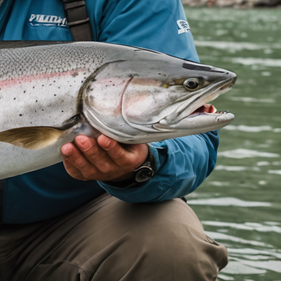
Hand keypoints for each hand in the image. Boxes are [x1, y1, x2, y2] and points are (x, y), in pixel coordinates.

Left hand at [61, 104, 217, 182]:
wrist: (130, 159)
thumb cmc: (144, 132)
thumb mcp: (161, 125)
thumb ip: (186, 116)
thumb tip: (215, 108)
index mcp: (137, 156)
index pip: (127, 156)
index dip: (114, 149)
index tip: (105, 137)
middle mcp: (119, 167)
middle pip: (106, 164)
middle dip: (95, 152)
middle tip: (86, 138)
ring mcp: (102, 171)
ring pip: (90, 169)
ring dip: (80, 156)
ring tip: (72, 142)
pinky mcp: (87, 172)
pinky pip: (77, 173)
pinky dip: (70, 164)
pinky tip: (64, 151)